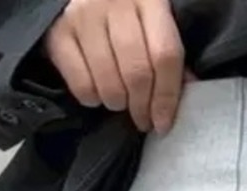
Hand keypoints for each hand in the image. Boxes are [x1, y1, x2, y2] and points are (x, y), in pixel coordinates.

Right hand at [43, 0, 195, 134]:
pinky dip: (92, 99)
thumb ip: (166, 49)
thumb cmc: (123, 8)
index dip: (167, 96)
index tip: (163, 123)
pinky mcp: (58, 32)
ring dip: (118, 104)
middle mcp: (115, 2)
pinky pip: (81, 84)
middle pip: (137, 73)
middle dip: (142, 107)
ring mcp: (83, 16)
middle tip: (142, 120)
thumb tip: (187, 89)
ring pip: (109, 83)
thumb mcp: (151, 17)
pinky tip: (97, 92)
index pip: (165, 54)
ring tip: (120, 102)